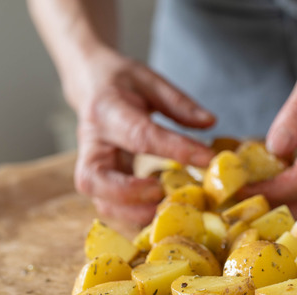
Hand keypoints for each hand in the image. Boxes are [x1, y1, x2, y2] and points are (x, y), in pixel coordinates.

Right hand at [69, 49, 215, 224]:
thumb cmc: (120, 82)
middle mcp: (92, 143)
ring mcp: (91, 165)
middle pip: (94, 179)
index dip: (174, 149)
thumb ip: (178, 103)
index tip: (207, 158)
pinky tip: (161, 209)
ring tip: (169, 206)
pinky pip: (111, 204)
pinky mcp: (99, 179)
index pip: (140, 135)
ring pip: (100, 199)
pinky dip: (134, 213)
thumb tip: (209, 123)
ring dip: (133, 211)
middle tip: (164, 193)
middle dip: (130, 194)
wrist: (87, 83)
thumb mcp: (150, 79)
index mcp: (106, 111)